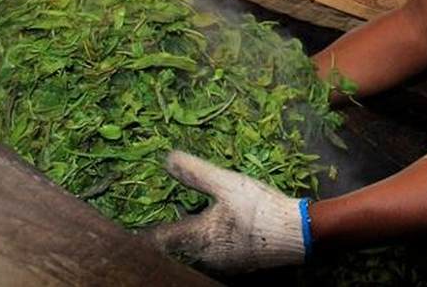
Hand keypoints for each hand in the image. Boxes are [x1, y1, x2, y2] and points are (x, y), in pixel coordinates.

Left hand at [147, 151, 308, 272]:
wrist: (298, 233)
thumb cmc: (260, 208)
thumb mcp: (227, 184)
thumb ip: (196, 173)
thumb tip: (167, 160)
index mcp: (198, 236)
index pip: (160, 240)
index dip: (144, 235)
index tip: (128, 233)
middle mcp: (206, 256)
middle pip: (177, 252)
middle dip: (166, 241)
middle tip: (154, 229)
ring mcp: (224, 264)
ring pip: (196, 256)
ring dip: (187, 245)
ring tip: (182, 231)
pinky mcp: (240, 265)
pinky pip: (214, 259)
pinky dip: (207, 248)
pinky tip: (215, 236)